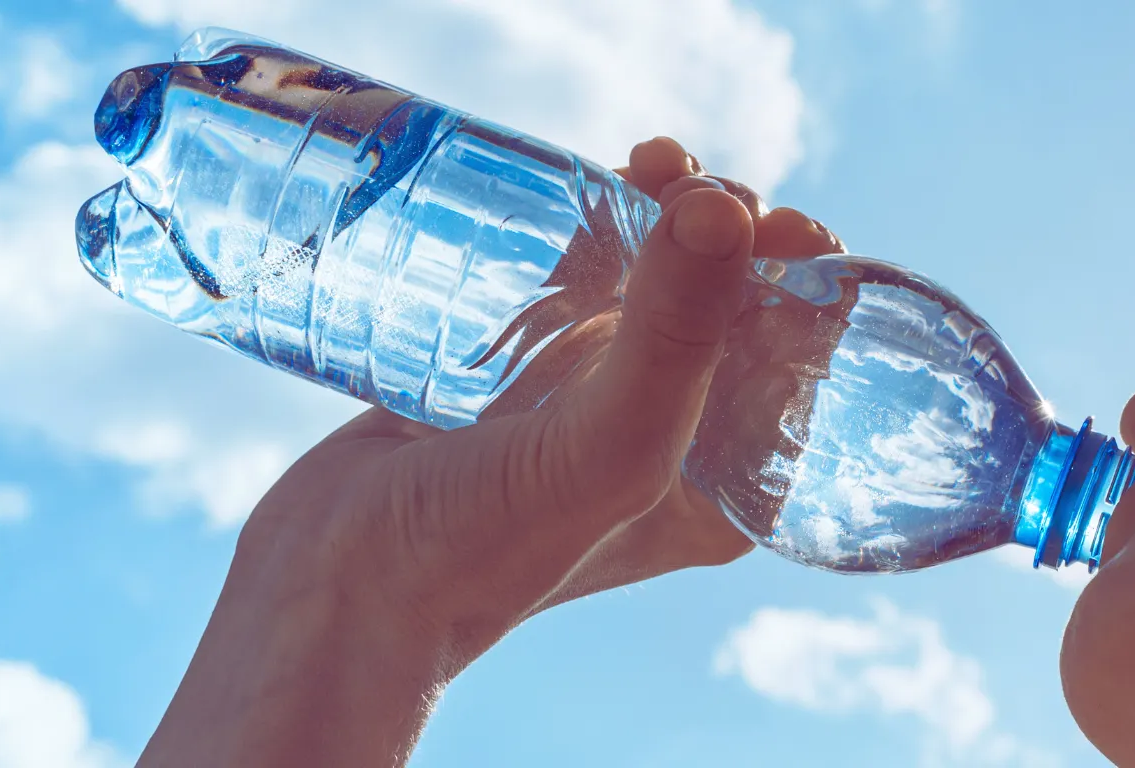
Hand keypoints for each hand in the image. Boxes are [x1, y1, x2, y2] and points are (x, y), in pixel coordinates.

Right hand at [136, 137, 844, 767]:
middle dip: (728, 234)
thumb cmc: (476, 553)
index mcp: (717, 484)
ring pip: (646, 285)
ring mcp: (583, 402)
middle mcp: (661, 442)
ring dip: (662, 217)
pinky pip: (572, 284)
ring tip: (650, 162)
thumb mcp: (604, 451)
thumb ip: (673, 338)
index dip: (803, 286)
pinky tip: (588, 185)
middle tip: (691, 182)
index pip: (796, 367)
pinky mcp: (515, 373)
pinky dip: (588, 230)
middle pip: (724, 313)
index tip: (781, 223)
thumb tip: (729, 206)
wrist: (331, 590)